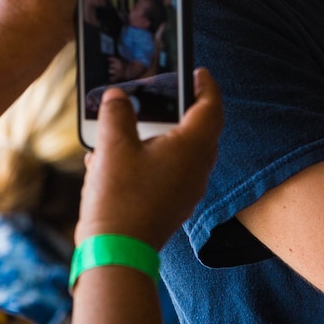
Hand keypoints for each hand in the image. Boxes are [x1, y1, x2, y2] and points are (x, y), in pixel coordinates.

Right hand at [76, 69, 222, 249]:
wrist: (116, 251)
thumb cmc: (120, 196)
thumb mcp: (113, 145)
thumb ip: (117, 113)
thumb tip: (118, 97)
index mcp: (193, 146)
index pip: (211, 106)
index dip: (205, 85)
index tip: (197, 71)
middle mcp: (198, 168)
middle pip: (199, 128)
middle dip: (181, 109)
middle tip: (165, 92)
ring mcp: (187, 190)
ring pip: (182, 152)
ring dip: (161, 135)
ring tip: (133, 124)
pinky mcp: (173, 205)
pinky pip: (168, 172)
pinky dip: (150, 159)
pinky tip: (117, 160)